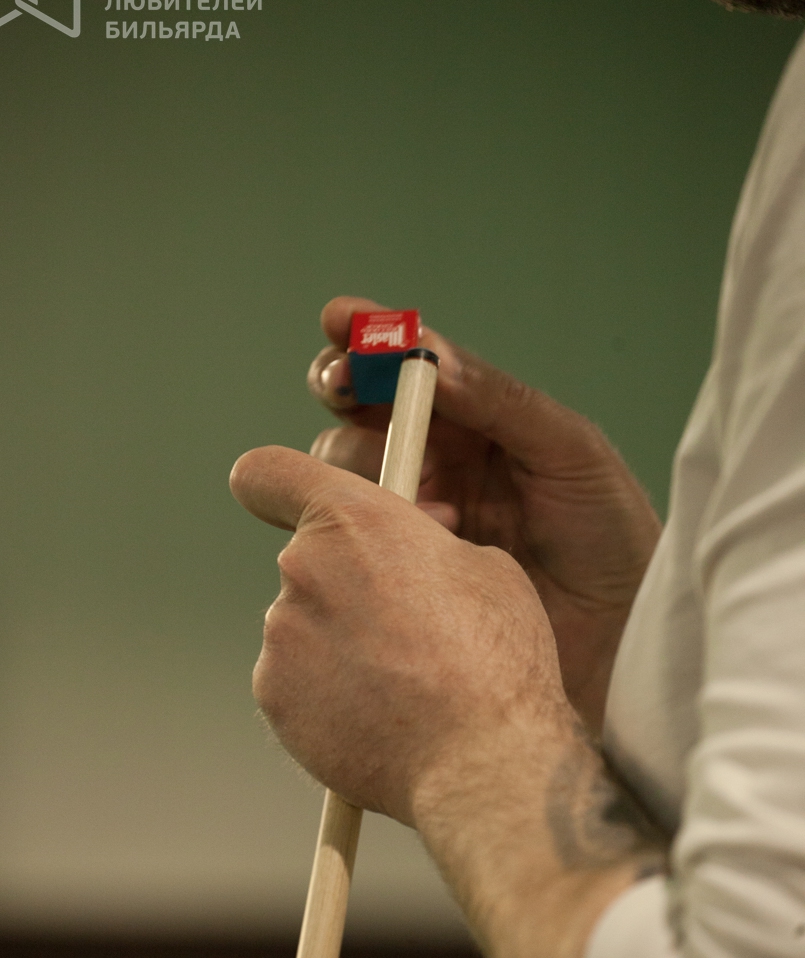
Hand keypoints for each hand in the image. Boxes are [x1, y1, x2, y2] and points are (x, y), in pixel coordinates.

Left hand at [229, 447, 572, 824]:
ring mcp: (281, 637)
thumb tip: (410, 561)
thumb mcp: (484, 568)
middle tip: (405, 622)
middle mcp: (302, 569)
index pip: (268, 473)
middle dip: (347, 581)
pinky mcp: (274, 697)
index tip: (285, 502)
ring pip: (304, 624)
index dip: (275, 485)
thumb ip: (423, 547)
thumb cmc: (497, 658)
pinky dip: (326, 693)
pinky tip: (377, 714)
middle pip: (307, 561)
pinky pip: (296, 680)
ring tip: (401, 681)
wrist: (481, 758)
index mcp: (354, 519)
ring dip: (339, 641)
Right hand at [308, 297, 661, 733]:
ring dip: (368, 471)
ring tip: (435, 506)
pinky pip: (356, 537)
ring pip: (345, 473)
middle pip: (357, 412)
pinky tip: (428, 540)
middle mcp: (436, 463)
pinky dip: (371, 527)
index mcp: (479, 422)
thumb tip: (432, 355)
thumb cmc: (613, 538)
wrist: (618, 639)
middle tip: (342, 387)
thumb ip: (501, 401)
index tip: (341, 319)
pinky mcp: (399, 571)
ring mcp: (413, 518)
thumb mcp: (571, 451)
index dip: (368, 337)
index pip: (410, 368)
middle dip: (339, 387)